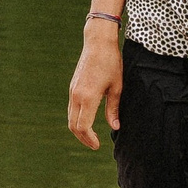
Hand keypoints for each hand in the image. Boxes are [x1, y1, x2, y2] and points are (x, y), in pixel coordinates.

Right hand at [67, 22, 122, 149]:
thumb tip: (115, 127)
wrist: (98, 42)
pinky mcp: (72, 87)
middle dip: (83, 138)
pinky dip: (77, 119)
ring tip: (91, 135)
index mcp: (88, 97)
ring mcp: (73, 91)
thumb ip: (113, 109)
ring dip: (79, 130)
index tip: (98, 145)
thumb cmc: (111, 62)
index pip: (83, 126)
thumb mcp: (117, 87)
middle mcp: (77, 96)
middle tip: (94, 144)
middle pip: (73, 126)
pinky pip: (72, 109)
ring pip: (70, 118)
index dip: (89, 139)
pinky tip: (87, 121)